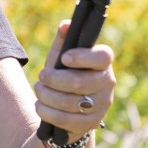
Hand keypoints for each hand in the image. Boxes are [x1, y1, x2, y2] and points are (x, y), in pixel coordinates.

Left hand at [33, 21, 115, 135]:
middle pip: (79, 82)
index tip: (64, 58)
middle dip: (53, 79)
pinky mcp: (92, 122)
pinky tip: (40, 106)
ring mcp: (102, 104)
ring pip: (70, 102)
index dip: (82, 57)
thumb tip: (65, 25)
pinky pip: (66, 119)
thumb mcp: (62, 56)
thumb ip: (64, 39)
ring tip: (39, 90)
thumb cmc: (65, 73)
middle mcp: (108, 83)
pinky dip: (48, 112)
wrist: (69, 107)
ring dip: (47, 96)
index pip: (103, 57)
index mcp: (103, 62)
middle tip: (41, 76)